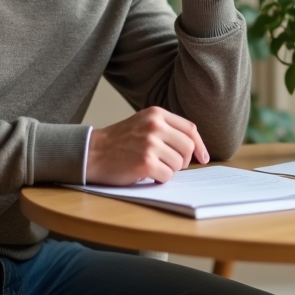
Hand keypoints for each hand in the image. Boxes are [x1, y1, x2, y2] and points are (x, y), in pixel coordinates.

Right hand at [86, 106, 209, 185]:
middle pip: (188, 147)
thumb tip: (196, 148)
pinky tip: (147, 175)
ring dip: (169, 170)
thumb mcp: (144, 124)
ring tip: (153, 167)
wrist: (92, 152)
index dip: (200, 146)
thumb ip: (167, 129)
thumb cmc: (119, 141)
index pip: (190, 129)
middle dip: (183, 161)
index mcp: (156, 114)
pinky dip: (160, 180)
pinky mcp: (145, 163)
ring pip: (179, 164)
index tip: (203, 158)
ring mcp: (150, 144)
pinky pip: (167, 176)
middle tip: (170, 165)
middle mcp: (155, 126)